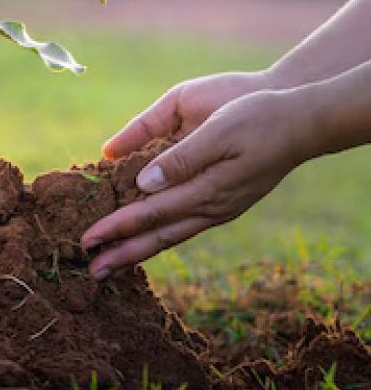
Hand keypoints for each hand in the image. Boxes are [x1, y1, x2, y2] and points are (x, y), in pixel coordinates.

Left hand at [82, 87, 315, 277]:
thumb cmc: (257, 118)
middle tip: (92, 271)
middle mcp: (212, 207)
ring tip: (113, 263)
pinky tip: (148, 236)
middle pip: (159, 236)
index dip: (117, 227)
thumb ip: (181, 159)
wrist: (301, 121)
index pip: (151, 214)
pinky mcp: (223, 199)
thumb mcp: (218, 131)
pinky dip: (160, 233)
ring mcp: (219, 207)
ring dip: (140, 249)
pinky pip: (184, 223)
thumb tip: (143, 184)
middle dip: (123, 253)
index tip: (88, 239)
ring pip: (172, 234)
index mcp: (208, 191)